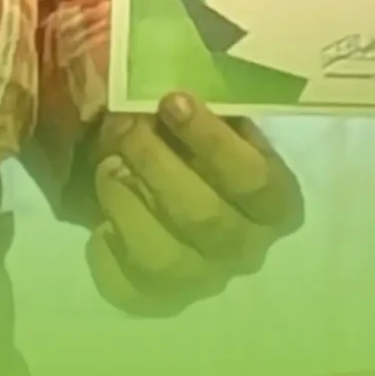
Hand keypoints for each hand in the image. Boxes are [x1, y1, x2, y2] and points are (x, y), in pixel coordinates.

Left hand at [86, 95, 303, 314]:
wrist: (177, 185)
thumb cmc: (199, 143)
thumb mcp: (212, 117)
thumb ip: (205, 103)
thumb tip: (166, 74)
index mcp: (277, 203)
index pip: (256, 180)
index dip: (212, 140)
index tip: (171, 100)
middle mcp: (248, 250)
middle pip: (206, 219)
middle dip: (158, 167)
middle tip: (126, 128)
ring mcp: (204, 281)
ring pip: (165, 260)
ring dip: (128, 209)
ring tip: (106, 168)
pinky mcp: (160, 301)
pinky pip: (130, 293)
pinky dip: (107, 262)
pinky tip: (98, 228)